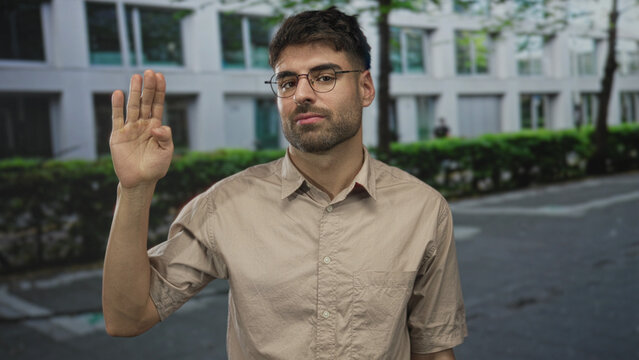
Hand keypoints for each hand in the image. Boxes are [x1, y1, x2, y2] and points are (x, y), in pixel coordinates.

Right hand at [110, 70, 172, 188]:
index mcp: (156, 127)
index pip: (157, 104)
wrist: (140, 181)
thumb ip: (165, 137)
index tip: (160, 76)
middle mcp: (143, 125)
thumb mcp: (166, 152)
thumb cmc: (156, 167)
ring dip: (134, 92)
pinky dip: (117, 106)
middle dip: (148, 88)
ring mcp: (130, 129)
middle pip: (145, 102)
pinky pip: (117, 118)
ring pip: (132, 106)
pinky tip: (117, 94)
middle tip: (149, 72)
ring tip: (136, 77)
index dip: (159, 91)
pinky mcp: (118, 135)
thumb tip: (157, 126)